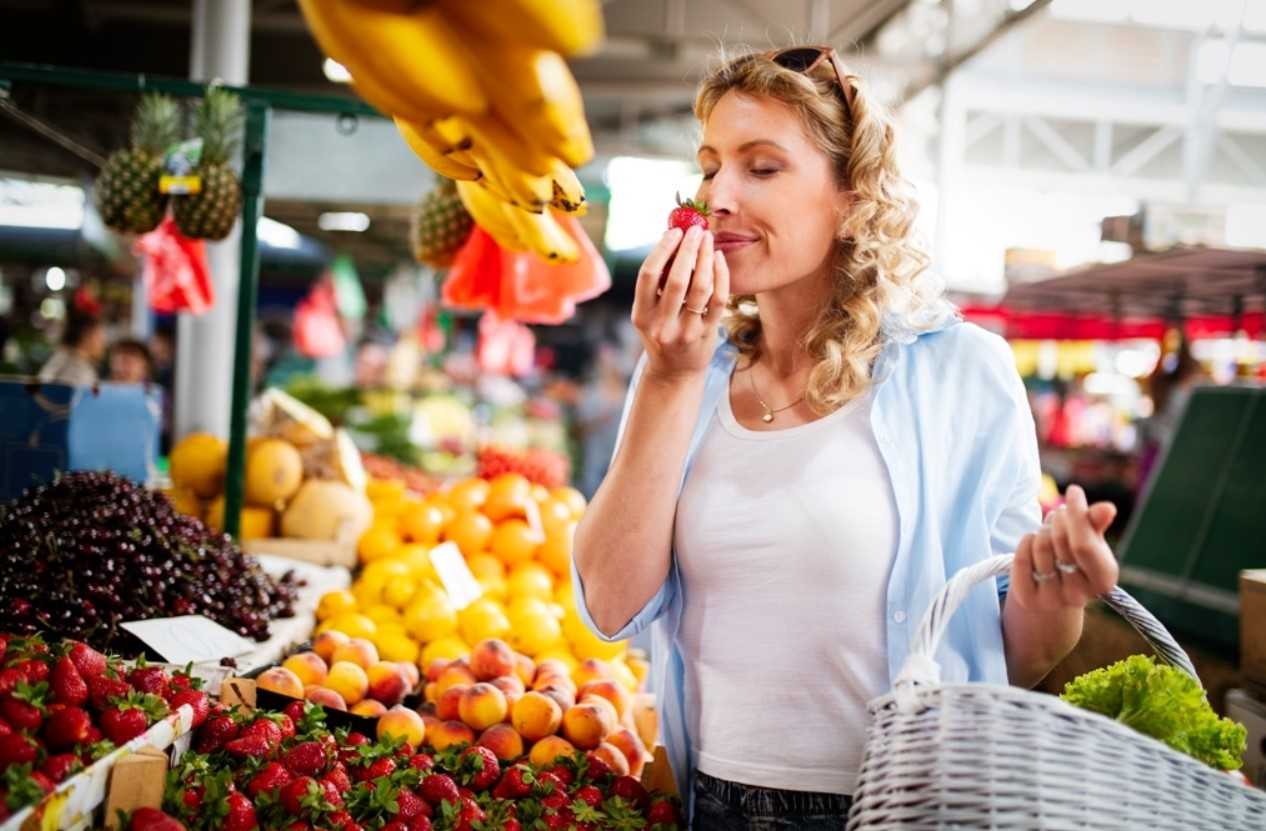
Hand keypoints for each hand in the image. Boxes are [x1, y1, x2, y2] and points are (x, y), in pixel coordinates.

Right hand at [631, 225, 729, 384]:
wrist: (674, 372)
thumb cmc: (661, 332)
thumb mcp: (649, 313)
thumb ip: (656, 283)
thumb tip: (671, 238)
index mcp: (641, 315)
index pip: (648, 275)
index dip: (662, 250)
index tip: (674, 231)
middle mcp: (661, 325)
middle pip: (676, 279)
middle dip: (688, 250)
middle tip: (696, 230)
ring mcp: (685, 332)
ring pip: (700, 288)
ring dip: (705, 259)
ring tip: (709, 240)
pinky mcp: (707, 334)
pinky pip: (718, 299)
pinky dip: (720, 275)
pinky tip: (719, 259)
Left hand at [1009, 484, 1118, 612]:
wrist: (1053, 589)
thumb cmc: (1075, 556)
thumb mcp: (1091, 539)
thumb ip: (1096, 523)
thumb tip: (1107, 508)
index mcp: (1104, 579)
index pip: (1084, 543)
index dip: (1077, 513)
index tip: (1074, 491)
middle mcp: (1080, 595)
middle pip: (1061, 540)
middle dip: (1058, 519)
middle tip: (1058, 516)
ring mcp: (1053, 600)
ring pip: (1040, 546)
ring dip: (1041, 530)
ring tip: (1047, 532)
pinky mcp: (1029, 599)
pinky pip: (1021, 558)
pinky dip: (1025, 542)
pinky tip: (1031, 542)